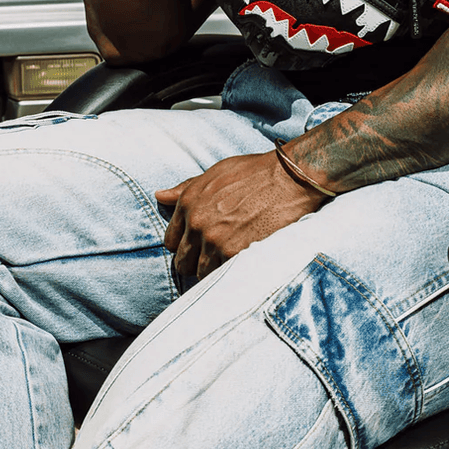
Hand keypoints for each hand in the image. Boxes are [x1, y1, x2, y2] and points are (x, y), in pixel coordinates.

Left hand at [155, 151, 324, 279]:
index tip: (200, 244)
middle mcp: (196, 223)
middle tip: (216, 255)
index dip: (186, 244)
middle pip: (183, 261)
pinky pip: (221, 276)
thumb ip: (186, 188)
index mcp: (189, 202)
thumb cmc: (255, 172)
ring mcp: (214, 241)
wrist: (289, 178)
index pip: (171, 240)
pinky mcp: (234, 254)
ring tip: (231, 259)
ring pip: (201, 273)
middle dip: (197, 260)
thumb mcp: (216, 172)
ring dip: (214, 269)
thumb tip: (159, 196)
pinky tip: (240, 263)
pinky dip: (229, 273)